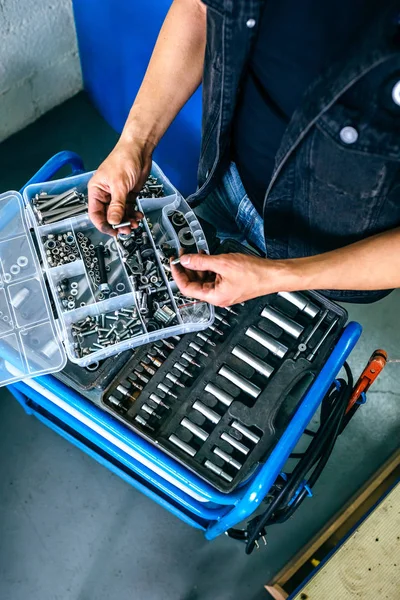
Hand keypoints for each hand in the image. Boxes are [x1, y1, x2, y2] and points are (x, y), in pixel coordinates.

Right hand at [88, 138, 153, 234]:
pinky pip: (128, 209)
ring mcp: (117, 195)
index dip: (103, 225)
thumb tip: (113, 221)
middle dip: (118, 224)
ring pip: (119, 214)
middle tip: (127, 229)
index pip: (95, 214)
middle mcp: (105, 195)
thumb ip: (117, 205)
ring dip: (127, 221)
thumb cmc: (124, 160)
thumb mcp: (119, 185)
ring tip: (135, 224)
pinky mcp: (128, 195)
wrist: (139, 149)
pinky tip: (138, 216)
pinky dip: (133, 214)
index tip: (113, 232)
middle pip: (108, 216)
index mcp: (97, 191)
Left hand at [170, 252, 285, 305]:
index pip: (187, 289)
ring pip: (203, 279)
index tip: (174, 263)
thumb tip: (186, 260)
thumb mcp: (223, 263)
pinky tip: (207, 257)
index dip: (178, 275)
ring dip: (198, 266)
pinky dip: (208, 267)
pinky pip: (213, 277)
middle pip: (194, 284)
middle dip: (187, 269)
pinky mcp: (229, 285)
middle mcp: (217, 296)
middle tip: (182, 255)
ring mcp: (223, 291)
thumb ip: (201, 261)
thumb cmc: (254, 273)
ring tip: (195, 253)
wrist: (272, 274)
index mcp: (214, 296)